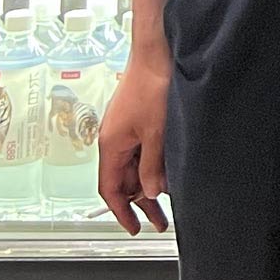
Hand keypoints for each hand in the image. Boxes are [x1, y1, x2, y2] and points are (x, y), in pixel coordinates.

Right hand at [96, 53, 172, 234]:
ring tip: (169, 199)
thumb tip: (150, 192)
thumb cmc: (152, 84)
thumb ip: (152, 165)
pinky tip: (168, 170)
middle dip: (141, 202)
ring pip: (134, 165)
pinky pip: (141, 150)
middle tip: (160, 221)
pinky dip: (152, 163)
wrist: (156, 50)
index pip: (110, 189)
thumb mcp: (156, 132)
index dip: (121, 212)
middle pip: (124, 180)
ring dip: (149, 182)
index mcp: (111, 145)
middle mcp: (114, 139)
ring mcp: (124, 128)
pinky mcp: (136, 119)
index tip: (134, 228)